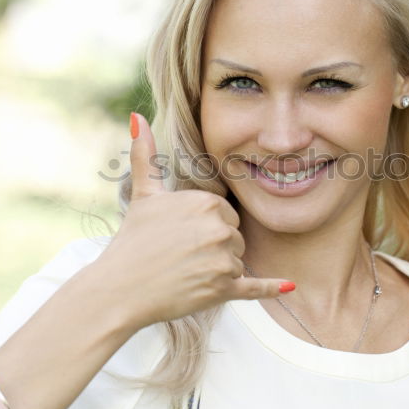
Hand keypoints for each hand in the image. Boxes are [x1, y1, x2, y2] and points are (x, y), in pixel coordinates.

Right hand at [91, 113, 292, 329]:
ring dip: (217, 270)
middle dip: (214, 248)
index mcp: (206, 202)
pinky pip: (254, 287)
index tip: (181, 235)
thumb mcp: (143, 194)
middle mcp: (220, 229)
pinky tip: (290, 286)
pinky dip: (271, 288)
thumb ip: (145, 154)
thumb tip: (136, 117)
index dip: (206, 226)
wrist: (118, 290)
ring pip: (236, 262)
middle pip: (234, 238)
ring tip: (185, 273)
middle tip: (181, 256)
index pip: (225, 214)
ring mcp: (223, 261)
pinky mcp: (223, 290)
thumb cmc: (131, 241)